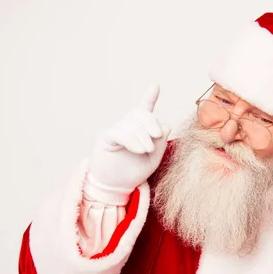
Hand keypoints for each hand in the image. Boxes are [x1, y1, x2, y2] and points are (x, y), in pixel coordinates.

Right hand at [84, 84, 170, 204]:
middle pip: (140, 114)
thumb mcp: (153, 159)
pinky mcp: (106, 138)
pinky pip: (119, 133)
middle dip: (151, 121)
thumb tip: (166, 125)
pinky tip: (139, 149)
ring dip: (143, 136)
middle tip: (158, 134)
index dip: (149, 97)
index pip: (144, 110)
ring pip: (131, 123)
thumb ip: (160, 143)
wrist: (116, 186)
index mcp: (140, 130)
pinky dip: (132, 140)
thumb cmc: (134, 172)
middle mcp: (127, 127)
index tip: (155, 86)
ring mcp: (116, 131)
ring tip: (147, 150)